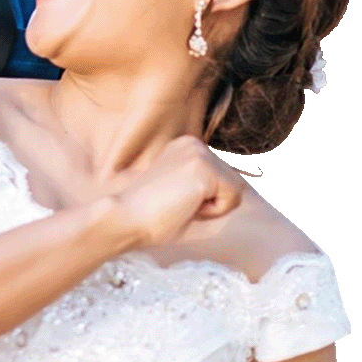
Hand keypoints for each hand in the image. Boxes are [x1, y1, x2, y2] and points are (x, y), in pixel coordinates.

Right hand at [99, 136, 243, 250]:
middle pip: (233, 181)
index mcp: (186, 145)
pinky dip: (213, 212)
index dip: (205, 199)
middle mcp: (194, 143)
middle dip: (212, 202)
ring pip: (235, 190)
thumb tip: (237, 192)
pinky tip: (186, 207)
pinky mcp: (204, 169)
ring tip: (181, 205)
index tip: (175, 200)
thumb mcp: (181, 188)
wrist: (124, 218)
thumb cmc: (148, 215)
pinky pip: (232, 198)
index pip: (222, 177)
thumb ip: (204, 183)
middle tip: (178, 205)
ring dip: (213, 208)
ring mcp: (199, 153)